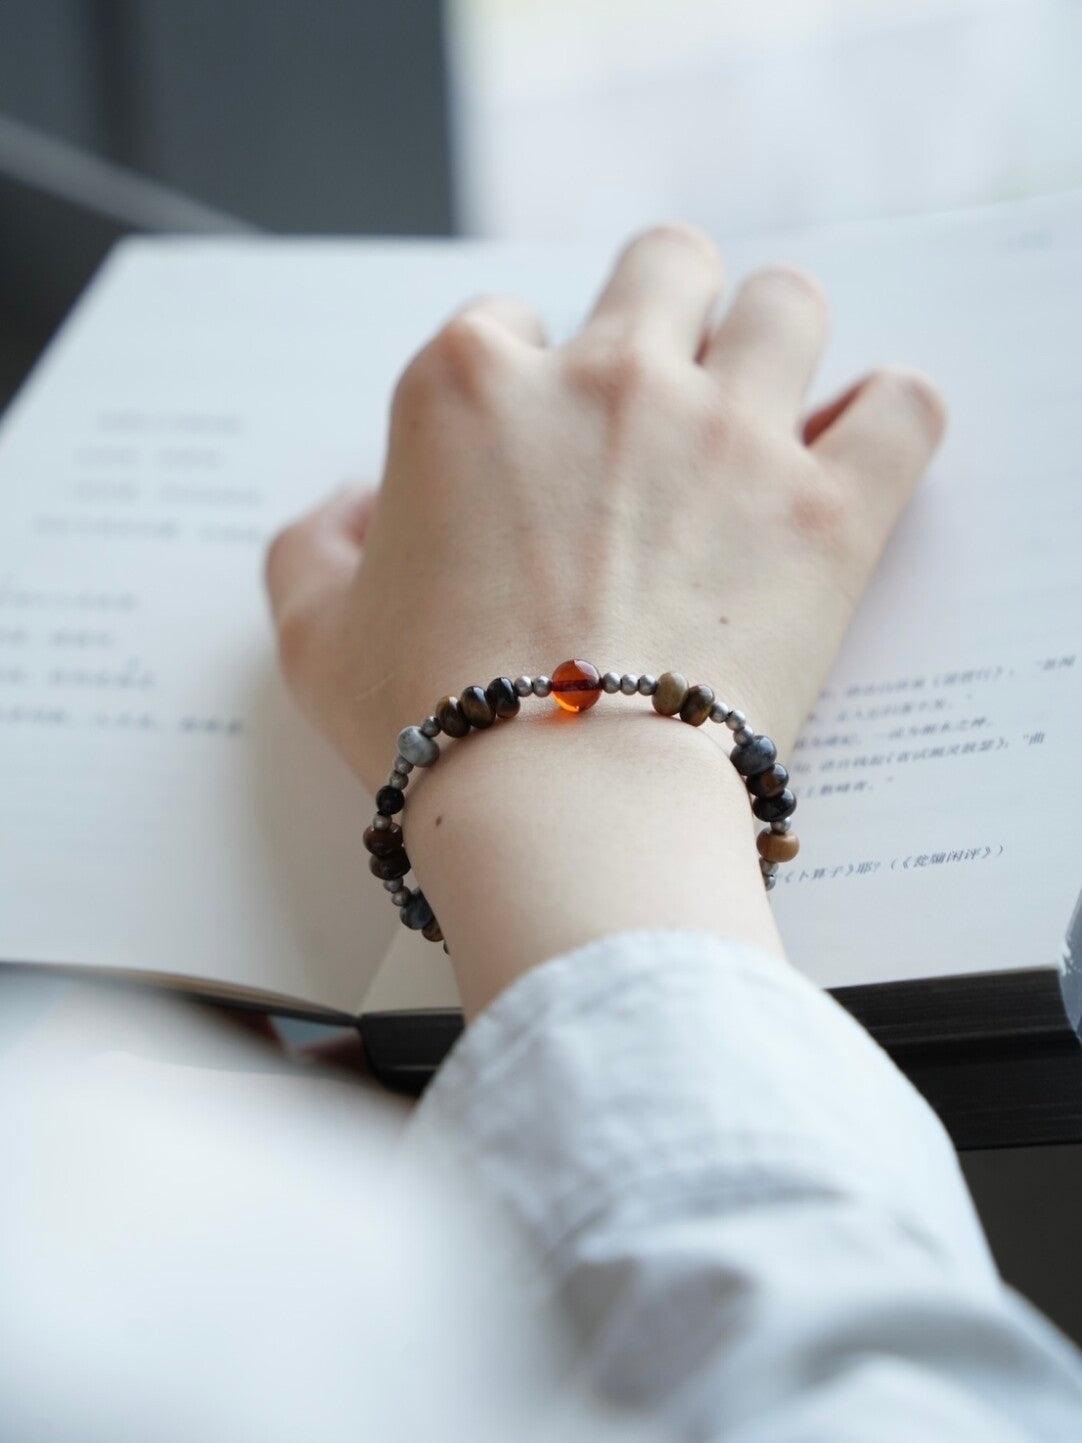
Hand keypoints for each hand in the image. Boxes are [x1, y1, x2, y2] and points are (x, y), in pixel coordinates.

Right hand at [266, 225, 944, 1014]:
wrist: (561, 814)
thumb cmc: (428, 730)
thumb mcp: (314, 640)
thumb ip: (311, 548)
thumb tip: (352, 507)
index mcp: (468, 390)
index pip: (506, 325)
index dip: (525, 386)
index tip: (541, 459)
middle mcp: (604, 378)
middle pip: (662, 266)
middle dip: (663, 313)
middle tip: (662, 404)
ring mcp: (728, 433)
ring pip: (786, 303)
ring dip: (776, 343)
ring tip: (766, 416)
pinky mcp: (827, 509)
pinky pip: (903, 407)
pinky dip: (888, 419)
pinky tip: (857, 453)